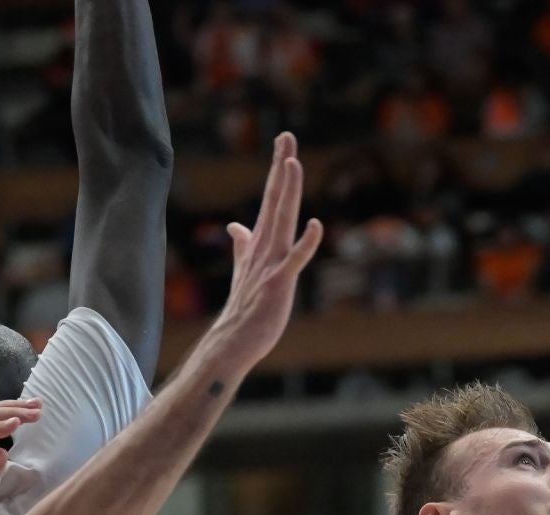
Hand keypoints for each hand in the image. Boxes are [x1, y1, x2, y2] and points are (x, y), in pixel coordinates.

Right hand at [208, 133, 325, 368]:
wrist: (233, 341)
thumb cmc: (245, 309)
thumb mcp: (244, 270)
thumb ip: (243, 246)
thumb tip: (236, 226)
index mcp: (260, 243)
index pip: (270, 199)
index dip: (278, 171)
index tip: (283, 143)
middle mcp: (264, 248)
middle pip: (274, 200)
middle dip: (281, 167)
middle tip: (287, 137)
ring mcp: (271, 264)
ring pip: (281, 221)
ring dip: (287, 192)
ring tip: (292, 163)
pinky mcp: (278, 284)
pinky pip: (294, 260)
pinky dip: (305, 243)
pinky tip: (316, 224)